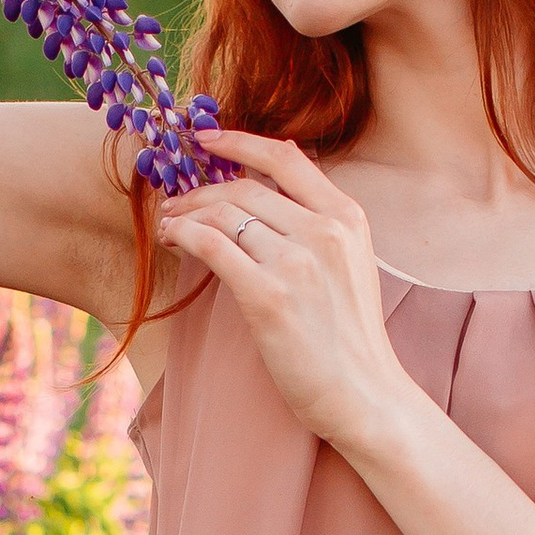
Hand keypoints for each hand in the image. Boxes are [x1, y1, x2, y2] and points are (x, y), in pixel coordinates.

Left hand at [156, 130, 414, 459]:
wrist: (366, 395)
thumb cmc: (351, 339)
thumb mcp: (351, 265)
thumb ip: (321, 225)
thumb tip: (278, 180)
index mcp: (347, 217)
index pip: (285, 157)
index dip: (238, 141)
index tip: (205, 139)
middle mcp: (325, 231)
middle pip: (244, 188)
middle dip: (198, 190)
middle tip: (174, 203)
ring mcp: (297, 262)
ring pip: (223, 214)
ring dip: (185, 214)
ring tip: (168, 225)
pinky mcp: (268, 297)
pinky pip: (212, 247)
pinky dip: (183, 236)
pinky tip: (172, 240)